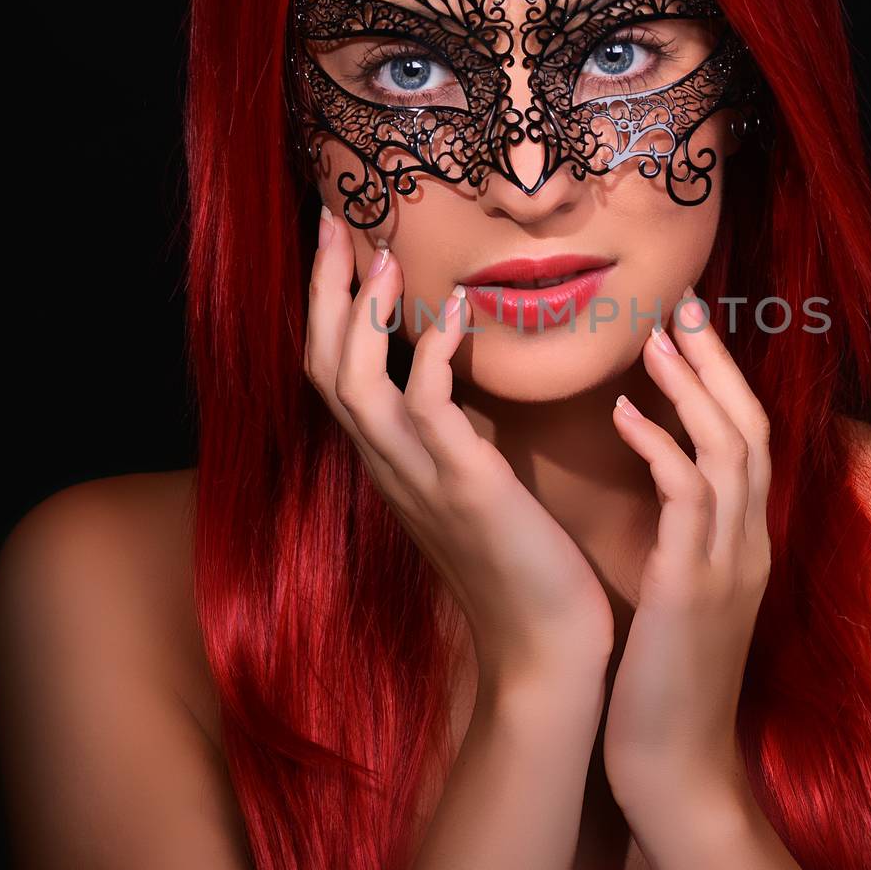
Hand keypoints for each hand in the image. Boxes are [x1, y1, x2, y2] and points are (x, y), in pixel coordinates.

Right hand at [304, 208, 615, 690]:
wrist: (548, 651)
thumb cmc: (525, 566)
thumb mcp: (480, 484)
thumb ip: (462, 434)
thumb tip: (467, 374)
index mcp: (392, 464)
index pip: (335, 371)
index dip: (330, 307)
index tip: (345, 243)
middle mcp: (389, 468)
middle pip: (322, 364)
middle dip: (324, 289)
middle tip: (334, 218)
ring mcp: (419, 480)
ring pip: (353, 382)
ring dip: (361, 311)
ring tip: (381, 250)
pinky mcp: (464, 489)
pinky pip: (428, 406)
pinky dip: (434, 352)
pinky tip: (455, 309)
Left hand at [602, 285, 772, 819]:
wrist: (679, 776)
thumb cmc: (664, 689)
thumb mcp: (682, 603)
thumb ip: (682, 545)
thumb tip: (657, 496)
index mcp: (745, 545)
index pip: (747, 442)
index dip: (722, 382)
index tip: (687, 333)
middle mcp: (749, 544)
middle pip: (750, 427)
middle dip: (718, 362)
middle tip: (681, 304)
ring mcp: (729, 565)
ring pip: (728, 449)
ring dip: (691, 388)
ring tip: (651, 340)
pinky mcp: (694, 588)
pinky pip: (687, 497)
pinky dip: (659, 447)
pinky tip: (622, 415)